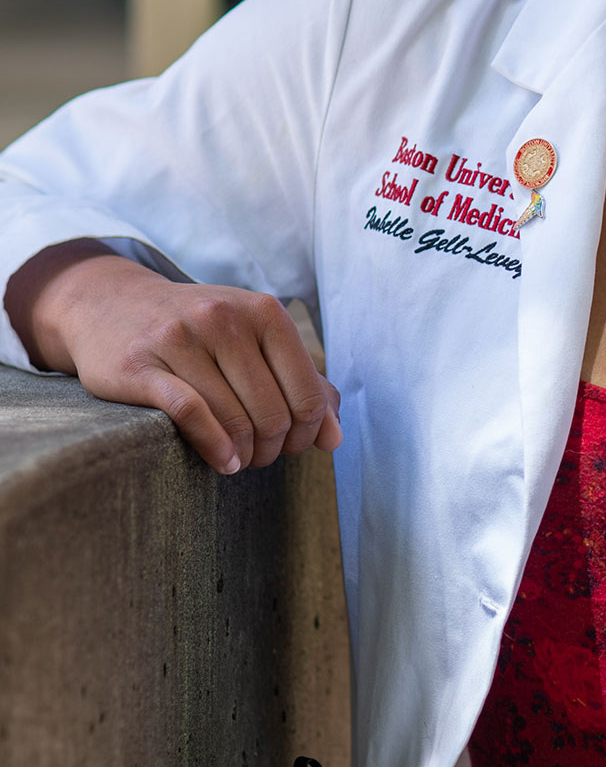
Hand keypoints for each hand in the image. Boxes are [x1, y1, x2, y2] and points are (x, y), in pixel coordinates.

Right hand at [6, 240, 341, 476]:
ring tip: (239, 461)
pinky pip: (191, 413)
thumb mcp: (255, 341)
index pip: (308, 394)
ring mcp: (180, 338)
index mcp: (264, 311)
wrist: (110, 304)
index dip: (308, 432)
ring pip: (235, 418)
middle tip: (261, 456)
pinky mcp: (141, 365)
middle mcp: (224, 319)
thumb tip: (334, 438)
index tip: (293, 446)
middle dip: (274, 448)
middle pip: (273, 412)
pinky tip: (222, 462)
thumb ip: (301, 384)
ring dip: (244, 453)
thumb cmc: (198, 331)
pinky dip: (214, 447)